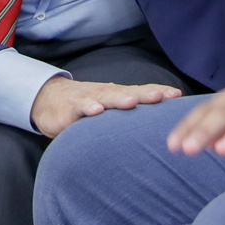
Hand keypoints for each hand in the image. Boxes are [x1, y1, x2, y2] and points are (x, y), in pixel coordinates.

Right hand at [30, 76, 184, 138]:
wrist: (48, 100)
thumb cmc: (85, 107)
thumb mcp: (108, 111)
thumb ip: (128, 119)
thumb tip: (155, 132)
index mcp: (117, 96)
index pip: (140, 92)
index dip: (158, 93)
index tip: (177, 96)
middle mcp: (105, 95)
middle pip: (128, 93)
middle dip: (145, 95)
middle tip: (162, 96)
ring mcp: (88, 100)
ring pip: (105, 98)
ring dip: (119, 100)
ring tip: (132, 102)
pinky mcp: (70, 109)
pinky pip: (79, 108)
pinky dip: (87, 109)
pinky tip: (95, 111)